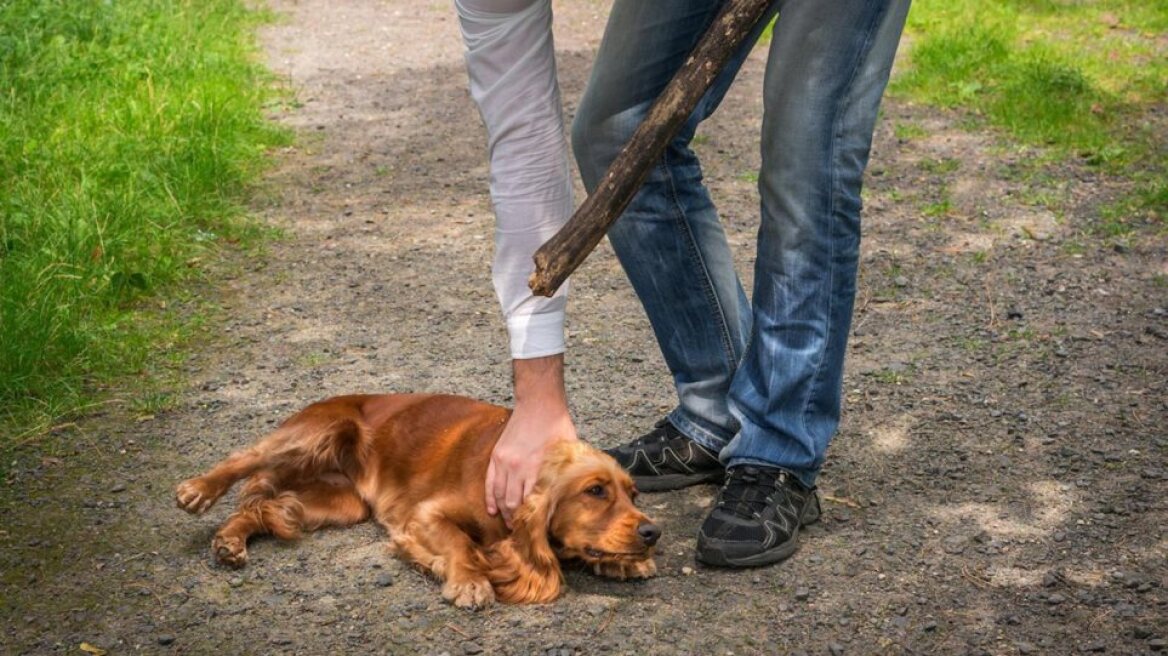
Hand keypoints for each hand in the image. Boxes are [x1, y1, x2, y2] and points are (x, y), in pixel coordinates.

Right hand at [486, 355, 577, 526]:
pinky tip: (492, 511)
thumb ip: (567, 474)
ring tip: (510, 525)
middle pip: (513, 504)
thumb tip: (576, 494)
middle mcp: (518, 468)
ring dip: (504, 513)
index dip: (534, 521)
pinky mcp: (496, 457)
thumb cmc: (558, 426)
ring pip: (500, 497)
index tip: (538, 532)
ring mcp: (504, 463)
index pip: (533, 503)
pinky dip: (490, 499)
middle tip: (522, 534)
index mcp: (538, 469)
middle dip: (517, 522)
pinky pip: (490, 484)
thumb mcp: (569, 451)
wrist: (539, 403)